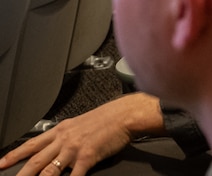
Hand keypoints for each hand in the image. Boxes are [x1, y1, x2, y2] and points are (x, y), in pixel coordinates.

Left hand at [0, 93, 165, 175]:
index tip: (2, 163)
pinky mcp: (87, 156)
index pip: (31, 144)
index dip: (14, 155)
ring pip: (49, 169)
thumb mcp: (80, 124)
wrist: (126, 114)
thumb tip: (55, 148)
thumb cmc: (107, 119)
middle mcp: (64, 139)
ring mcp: (74, 148)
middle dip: (20, 173)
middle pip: (35, 160)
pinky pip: (73, 175)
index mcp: (61, 130)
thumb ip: (66, 136)